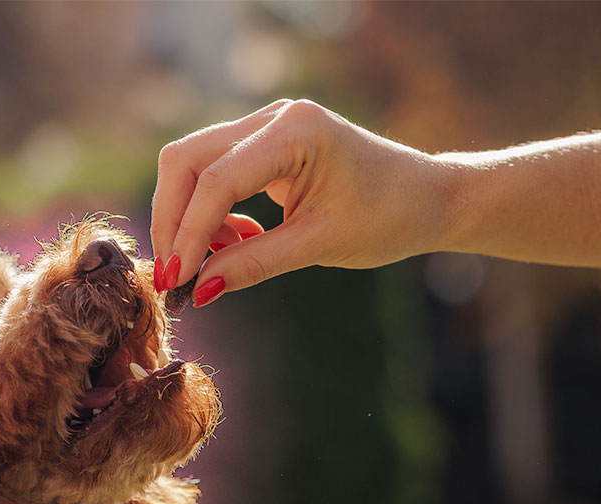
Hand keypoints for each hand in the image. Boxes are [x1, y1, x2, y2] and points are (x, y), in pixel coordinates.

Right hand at [149, 99, 454, 306]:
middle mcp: (274, 116)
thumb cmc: (387, 218)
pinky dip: (211, 212)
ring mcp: (267, 125)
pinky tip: (235, 243)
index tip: (175, 281)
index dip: (188, 232)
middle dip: (173, 220)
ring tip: (210, 264)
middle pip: (188, 160)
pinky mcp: (264, 143)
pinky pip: (215, 172)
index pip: (217, 179)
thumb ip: (255, 263)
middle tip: (173, 276)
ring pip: (193, 164)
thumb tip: (198, 290)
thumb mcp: (320, 246)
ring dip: (189, 217)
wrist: (428, 198)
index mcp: (296, 131)